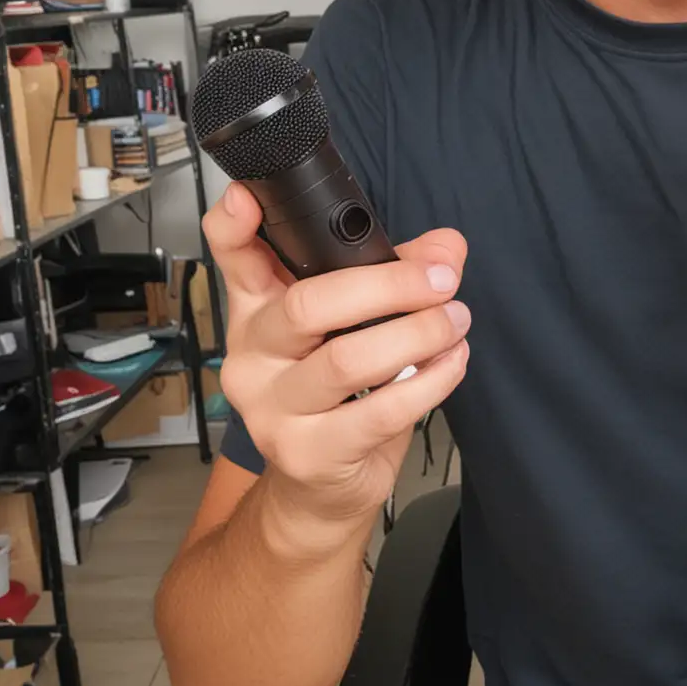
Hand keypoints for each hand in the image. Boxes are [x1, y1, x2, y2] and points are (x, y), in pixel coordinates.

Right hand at [204, 182, 470, 540]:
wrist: (319, 488)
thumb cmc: (338, 396)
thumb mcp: (357, 327)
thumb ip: (396, 277)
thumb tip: (446, 248)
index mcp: (256, 311)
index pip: (231, 258)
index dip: (232, 225)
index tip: (248, 197)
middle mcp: (253, 356)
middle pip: (308, 304)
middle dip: (389, 284)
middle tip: (442, 279)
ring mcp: (272, 409)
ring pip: (347, 359)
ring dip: (418, 333)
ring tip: (455, 321)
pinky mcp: (308, 453)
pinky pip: (378, 412)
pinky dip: (428, 383)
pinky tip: (451, 364)